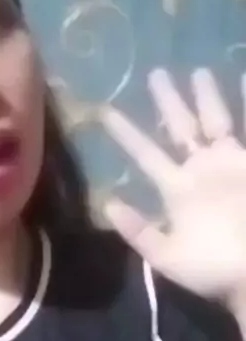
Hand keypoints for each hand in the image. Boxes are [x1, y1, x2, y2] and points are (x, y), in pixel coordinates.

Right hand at [100, 68, 245, 306]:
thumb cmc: (210, 269)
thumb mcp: (165, 258)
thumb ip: (137, 230)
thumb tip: (108, 203)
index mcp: (178, 188)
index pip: (145, 154)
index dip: (125, 132)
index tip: (106, 109)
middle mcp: (206, 166)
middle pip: (182, 127)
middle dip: (168, 100)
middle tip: (157, 73)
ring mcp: (237, 163)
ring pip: (220, 120)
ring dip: (208, 96)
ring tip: (201, 71)